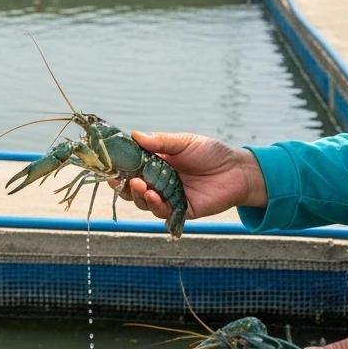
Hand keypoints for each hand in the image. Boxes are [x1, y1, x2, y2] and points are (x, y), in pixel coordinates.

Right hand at [110, 132, 266, 220]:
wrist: (238, 171)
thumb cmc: (212, 153)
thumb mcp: (184, 142)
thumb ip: (160, 142)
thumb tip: (135, 135)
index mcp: (156, 164)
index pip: (131, 168)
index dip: (119, 168)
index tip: (109, 165)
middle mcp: (159, 182)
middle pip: (132, 188)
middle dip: (123, 185)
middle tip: (122, 178)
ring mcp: (168, 198)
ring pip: (143, 202)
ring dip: (137, 195)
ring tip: (139, 185)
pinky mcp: (180, 211)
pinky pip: (162, 213)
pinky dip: (155, 206)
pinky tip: (154, 197)